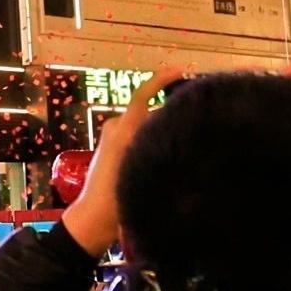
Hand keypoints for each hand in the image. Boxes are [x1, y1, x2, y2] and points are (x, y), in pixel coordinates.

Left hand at [61, 79, 173, 258]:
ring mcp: (114, 140)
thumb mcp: (139, 167)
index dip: (161, 79)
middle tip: (195, 110)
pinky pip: (137, 136)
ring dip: (161, 124)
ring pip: (144, 124)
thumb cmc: (116, 197)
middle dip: (168, 106)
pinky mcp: (115, 152)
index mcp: (123, 128)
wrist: (94, 220)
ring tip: (188, 131)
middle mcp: (117, 128)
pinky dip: (152, 136)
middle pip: (147, 108)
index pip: (143, 94)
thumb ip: (153, 138)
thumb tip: (172, 118)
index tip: (181, 71)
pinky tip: (170, 148)